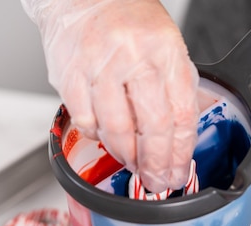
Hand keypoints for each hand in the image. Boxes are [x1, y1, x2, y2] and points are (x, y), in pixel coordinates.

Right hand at [22, 0, 199, 191]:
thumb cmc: (126, 18)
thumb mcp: (166, 43)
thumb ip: (176, 85)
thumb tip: (181, 134)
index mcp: (166, 49)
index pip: (181, 113)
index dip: (181, 151)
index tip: (178, 171)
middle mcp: (133, 57)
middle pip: (151, 127)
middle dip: (156, 164)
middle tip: (157, 181)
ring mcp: (99, 67)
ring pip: (116, 130)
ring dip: (127, 156)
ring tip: (134, 164)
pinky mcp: (69, 76)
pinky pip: (86, 122)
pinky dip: (98, 137)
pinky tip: (106, 138)